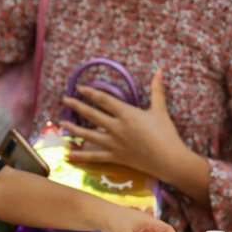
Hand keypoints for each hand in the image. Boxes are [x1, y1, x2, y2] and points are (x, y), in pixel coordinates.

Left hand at [61, 70, 186, 182]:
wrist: (169, 160)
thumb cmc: (166, 134)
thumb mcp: (160, 110)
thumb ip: (157, 91)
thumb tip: (159, 71)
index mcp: (126, 114)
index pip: (104, 100)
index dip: (91, 92)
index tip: (80, 87)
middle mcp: (116, 127)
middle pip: (92, 115)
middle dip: (77, 106)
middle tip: (65, 100)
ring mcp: (114, 143)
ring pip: (89, 135)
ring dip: (74, 129)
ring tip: (62, 123)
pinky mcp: (115, 157)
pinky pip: (95, 157)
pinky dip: (82, 156)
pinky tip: (69, 155)